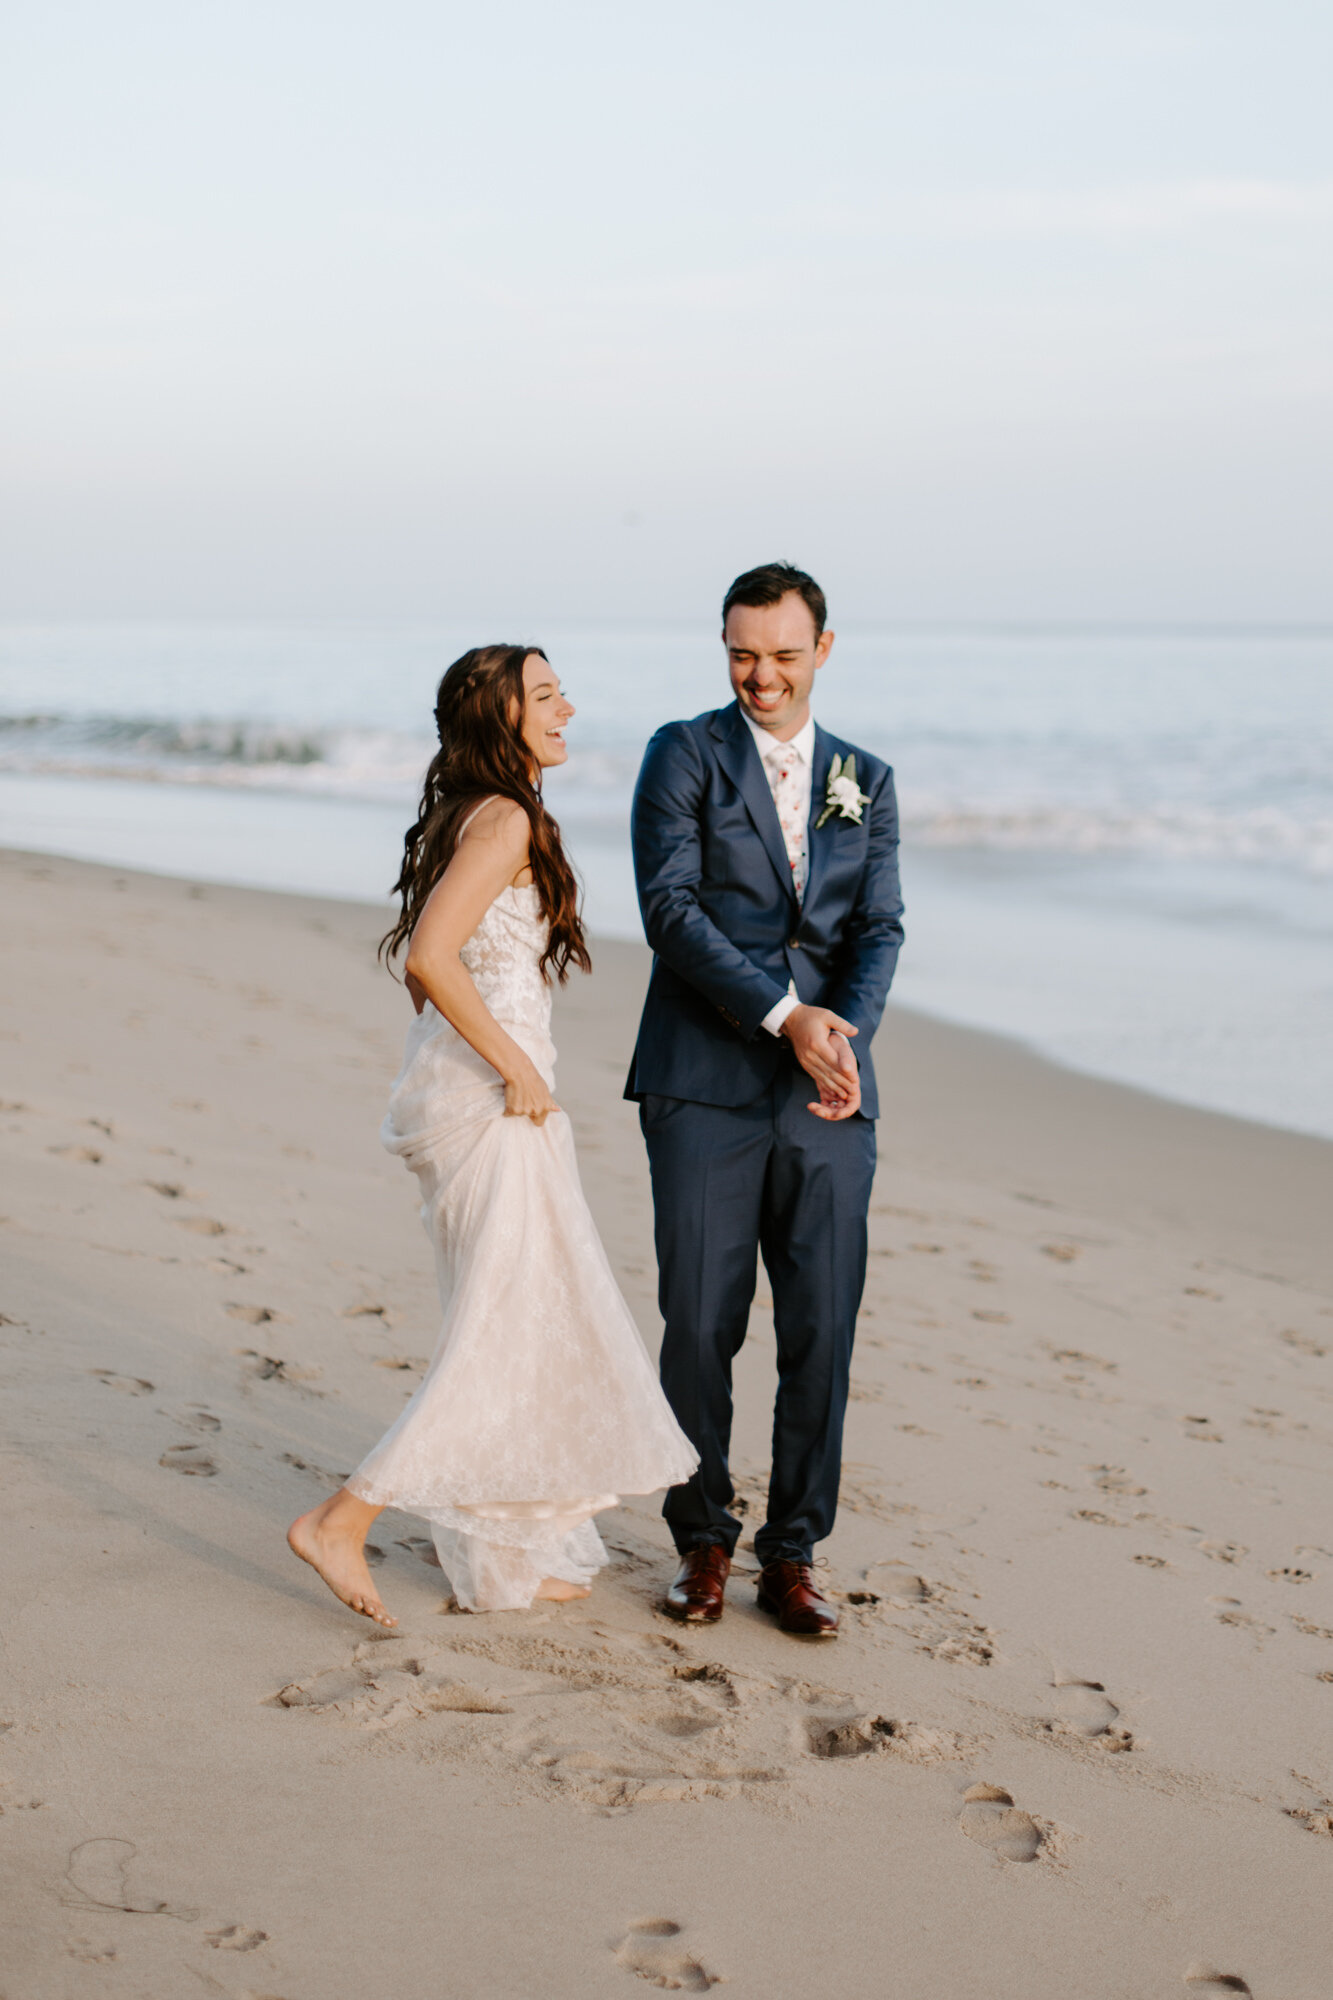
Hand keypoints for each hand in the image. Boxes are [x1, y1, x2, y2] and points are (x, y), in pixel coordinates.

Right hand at [502, 1059, 559, 1125]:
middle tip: (523, 1097)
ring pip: (518, 1114)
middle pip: (528, 1118)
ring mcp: (526, 1111)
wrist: (520, 1071)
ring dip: (516, 1107)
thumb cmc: (532, 1078)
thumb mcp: (545, 1090)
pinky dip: (507, 1107)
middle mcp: (537, 1111)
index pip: (539, 1122)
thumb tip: (558, 1110)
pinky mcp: (514, 1110)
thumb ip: (549, 1102)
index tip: (531, 1108)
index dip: (534, 1116)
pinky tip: (511, 1096)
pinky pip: (508, 1113)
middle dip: (525, 1110)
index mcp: (546, 1107)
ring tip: (518, 1094)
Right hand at [780, 1005, 861, 1122]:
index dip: (846, 1072)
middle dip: (842, 1083)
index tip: (856, 1080)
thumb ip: (842, 1024)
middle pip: (828, 1072)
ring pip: (822, 1077)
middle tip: (854, 1092)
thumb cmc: (811, 1016)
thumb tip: (855, 1032)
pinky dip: (825, 1085)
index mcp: (817, 1043)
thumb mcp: (827, 1015)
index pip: (834, 1061)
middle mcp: (810, 1054)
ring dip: (834, 1087)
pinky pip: (816, 1076)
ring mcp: (806, 1060)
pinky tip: (833, 1091)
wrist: (791, 1020)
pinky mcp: (804, 1063)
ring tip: (845, 1095)